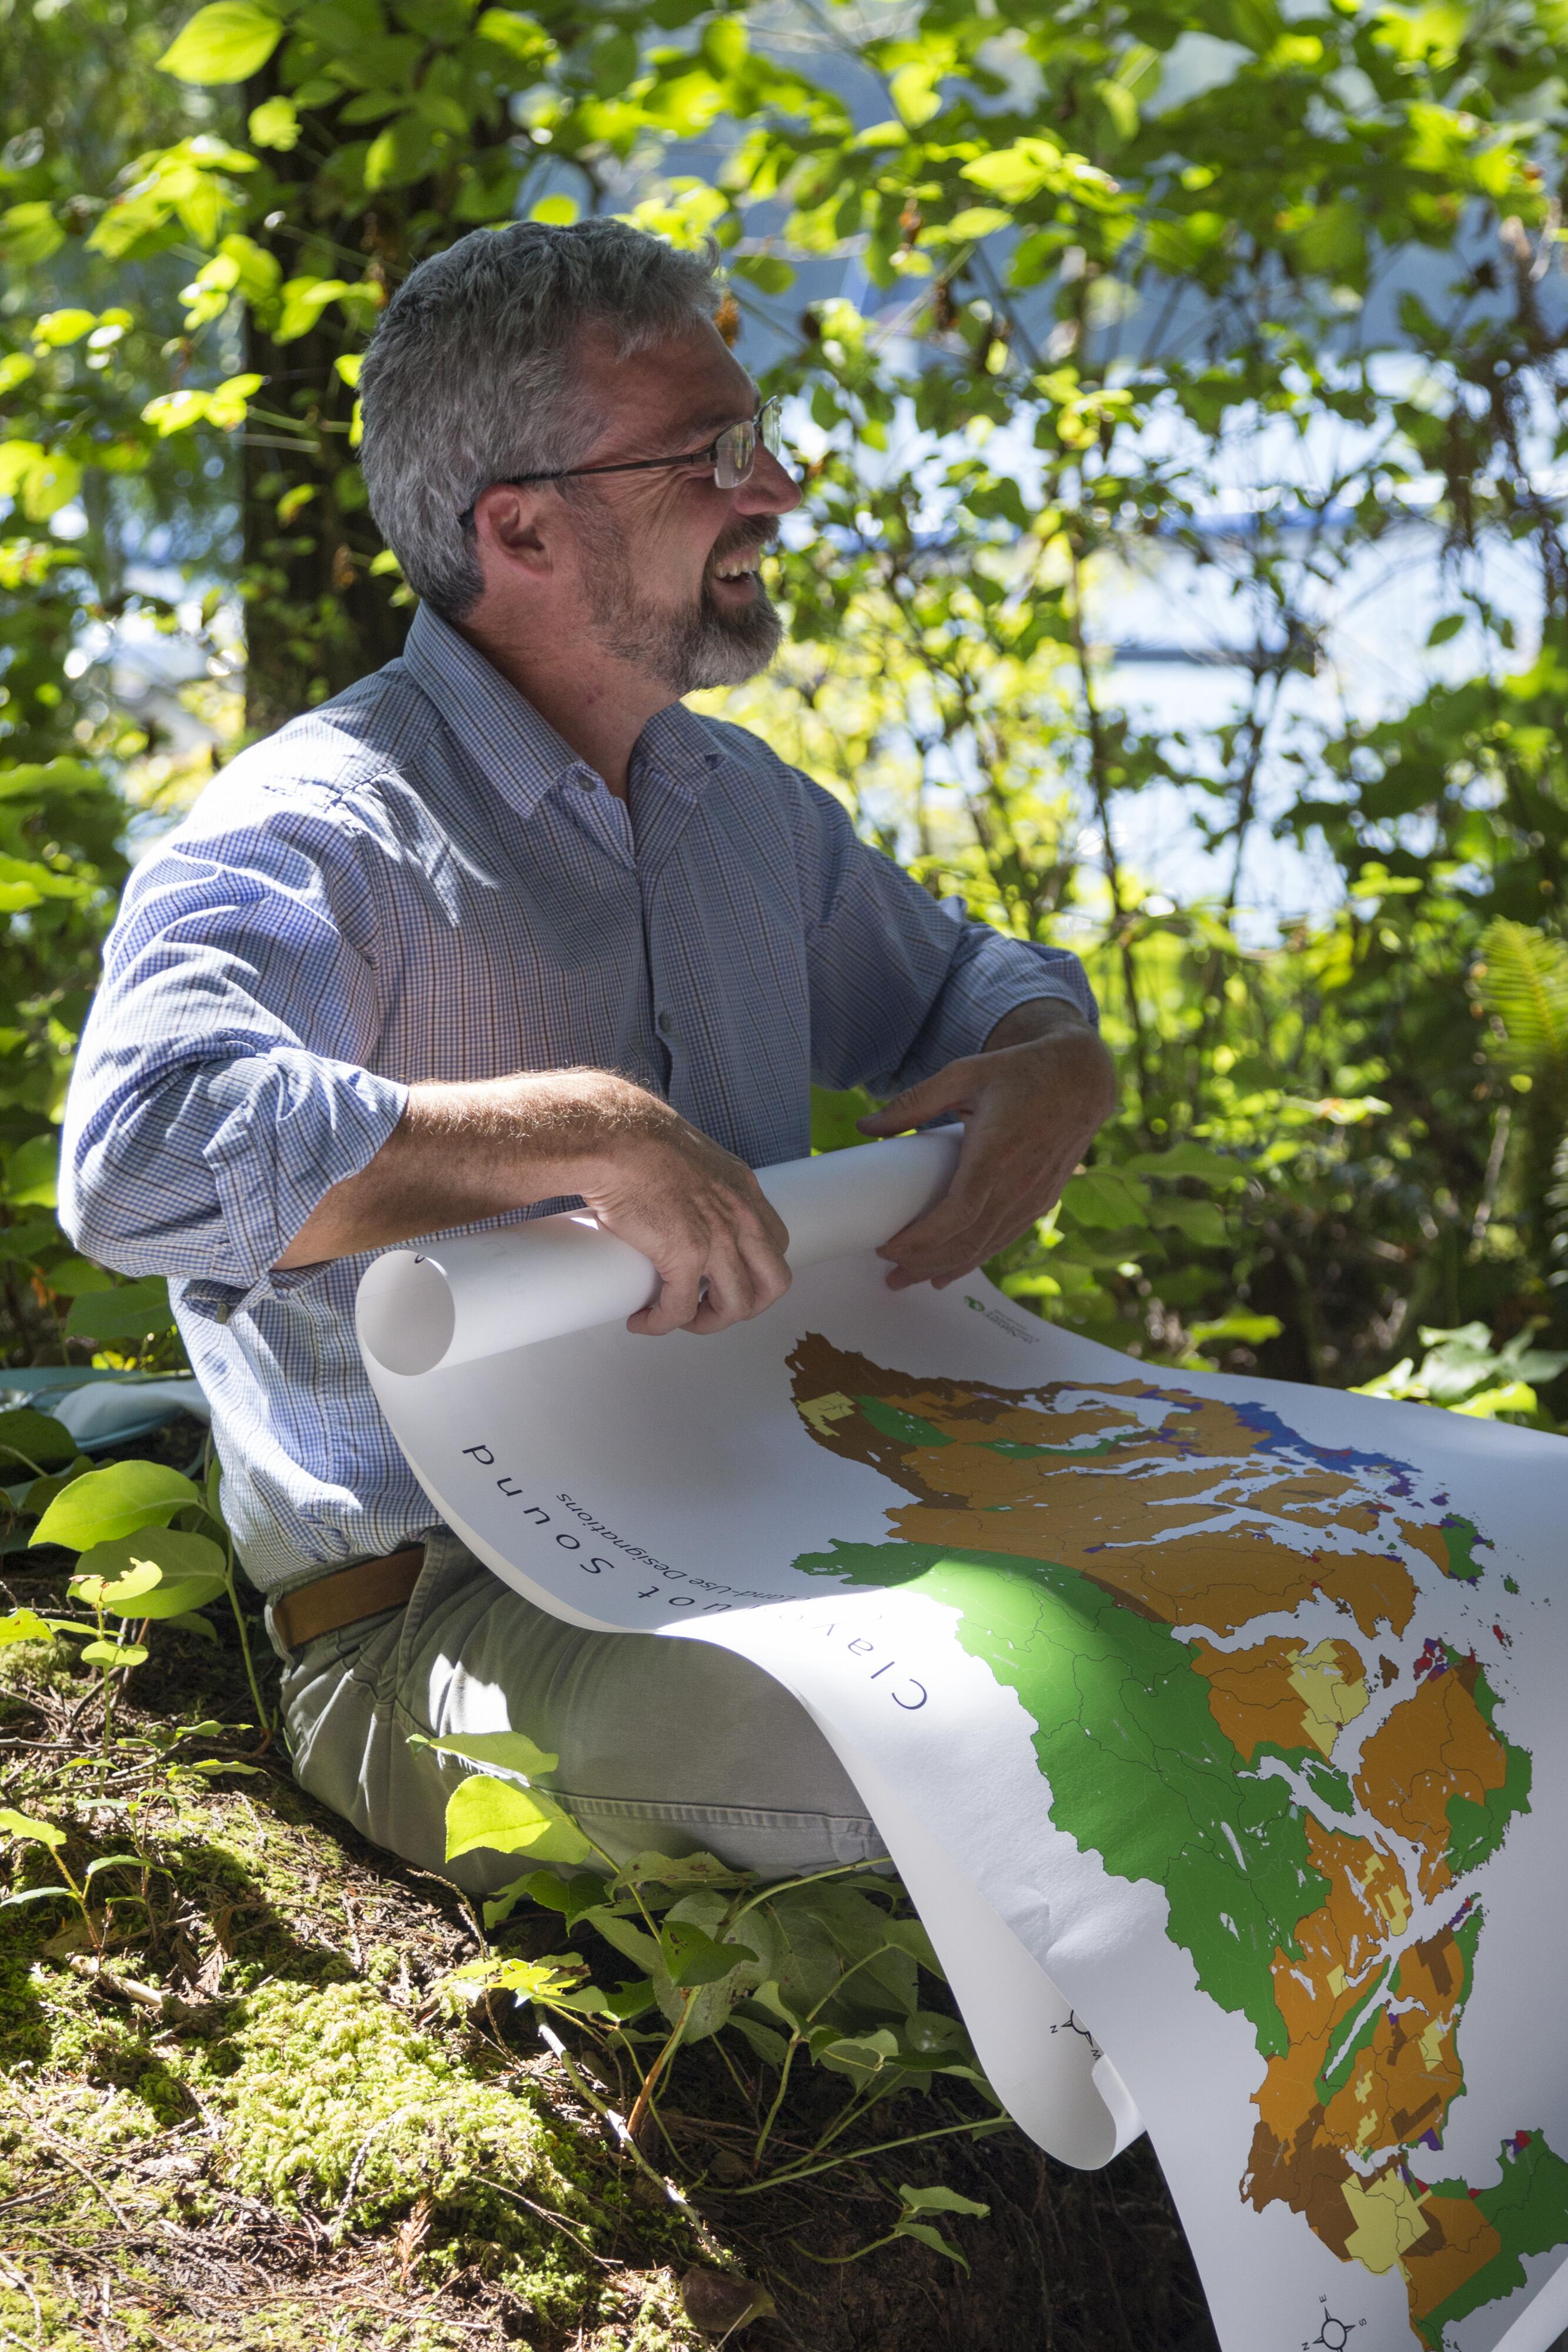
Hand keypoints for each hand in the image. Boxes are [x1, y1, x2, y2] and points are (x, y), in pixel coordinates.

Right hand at [579, 1091, 792, 1336]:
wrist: (612, 1137)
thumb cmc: (635, 1140)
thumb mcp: (689, 1159)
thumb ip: (696, 1184)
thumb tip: (675, 1204)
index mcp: (743, 1190)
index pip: (776, 1243)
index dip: (756, 1271)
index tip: (726, 1277)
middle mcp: (740, 1215)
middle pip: (774, 1282)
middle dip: (747, 1305)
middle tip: (713, 1308)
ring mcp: (717, 1237)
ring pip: (737, 1306)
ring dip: (708, 1322)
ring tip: (676, 1318)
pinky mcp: (684, 1255)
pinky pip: (681, 1309)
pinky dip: (662, 1323)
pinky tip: (643, 1321)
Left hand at [856, 1005, 1115, 1290]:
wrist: (1083, 1078)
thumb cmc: (1019, 1071)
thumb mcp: (962, 1074)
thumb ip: (913, 1102)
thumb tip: (865, 1128)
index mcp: (994, 1155)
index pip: (955, 1216)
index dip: (920, 1240)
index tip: (887, 1247)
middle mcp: (1017, 1185)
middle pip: (966, 1242)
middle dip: (924, 1265)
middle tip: (890, 1276)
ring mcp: (1033, 1197)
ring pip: (986, 1247)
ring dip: (947, 1268)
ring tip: (911, 1280)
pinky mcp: (1042, 1201)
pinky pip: (1005, 1239)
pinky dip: (975, 1258)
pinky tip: (951, 1270)